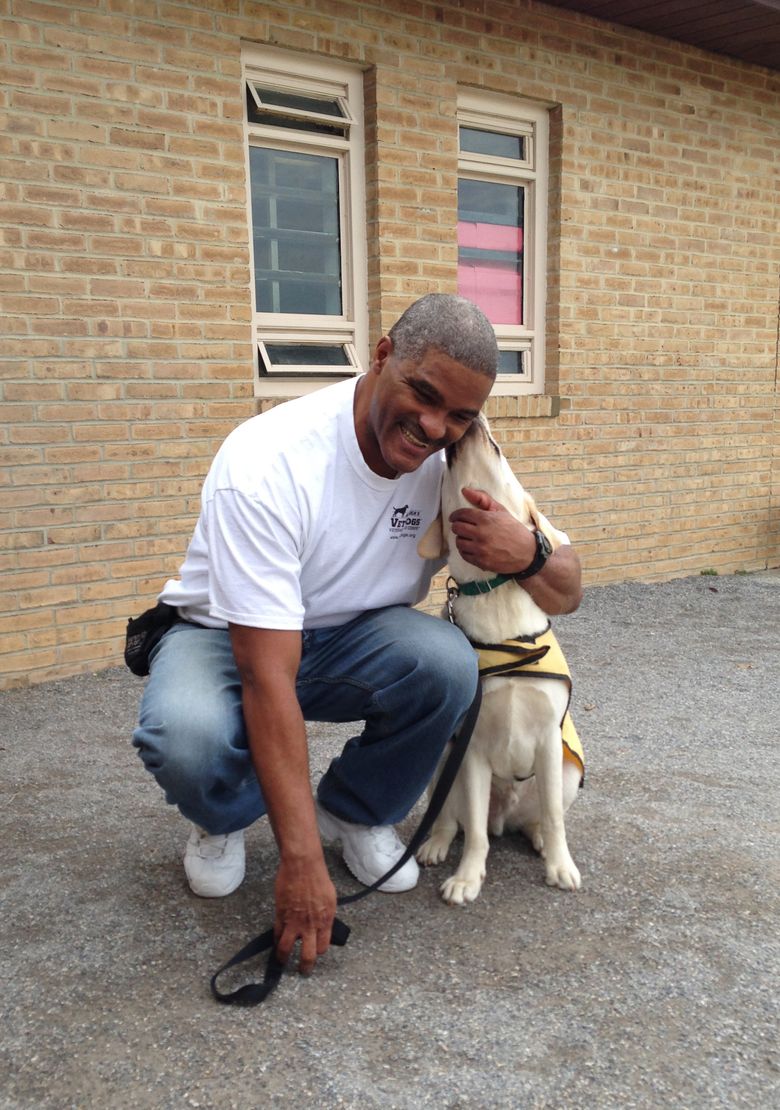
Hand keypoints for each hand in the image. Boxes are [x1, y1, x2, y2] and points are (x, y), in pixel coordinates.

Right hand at [273, 855, 336, 974]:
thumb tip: (322, 925)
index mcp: (326, 921)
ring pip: (287, 948)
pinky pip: (277, 934)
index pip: (323, 947)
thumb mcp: (330, 899)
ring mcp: (294, 921)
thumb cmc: (318, 878)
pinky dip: (276, 940)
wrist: (303, 866)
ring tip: (282, 961)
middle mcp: (311, 925)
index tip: (315, 952)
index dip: (318, 951)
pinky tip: (276, 942)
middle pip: (308, 955)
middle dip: (305, 966)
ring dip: (283, 958)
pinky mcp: (280, 915)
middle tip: (302, 971)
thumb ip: (326, 915)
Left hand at [448, 487, 534, 572]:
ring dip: (461, 539)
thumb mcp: (501, 511)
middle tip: (461, 527)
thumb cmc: (514, 529)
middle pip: (457, 528)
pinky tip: (470, 548)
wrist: (527, 552)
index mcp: (485, 519)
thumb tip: (464, 490)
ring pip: (459, 542)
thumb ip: (483, 499)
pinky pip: (464, 555)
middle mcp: (481, 534)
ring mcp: (480, 549)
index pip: (461, 514)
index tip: (454, 517)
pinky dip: (465, 551)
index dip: (455, 515)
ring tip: (467, 538)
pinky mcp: (481, 561)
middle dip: (457, 526)